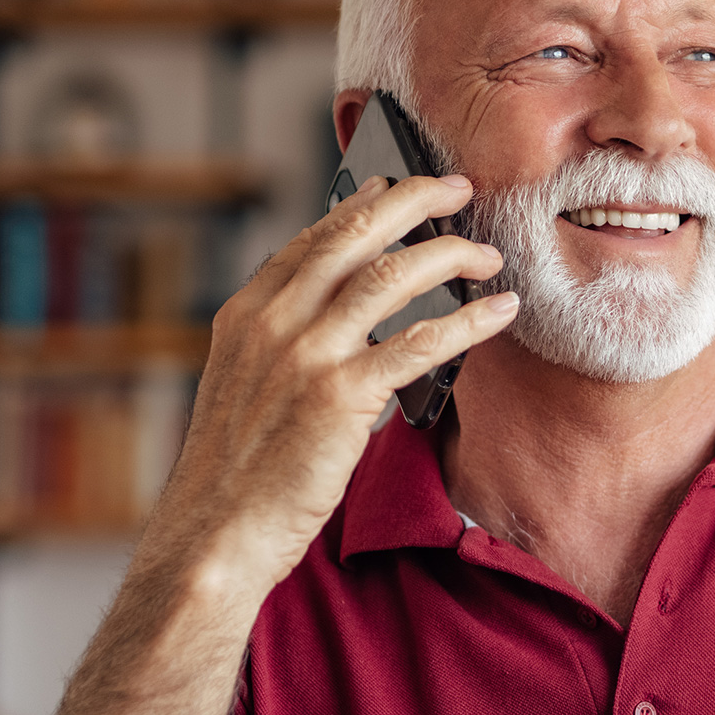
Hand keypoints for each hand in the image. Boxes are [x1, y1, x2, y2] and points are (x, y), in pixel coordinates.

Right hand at [140, 172, 516, 598]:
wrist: (215, 531)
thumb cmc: (236, 473)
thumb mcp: (243, 387)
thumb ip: (282, 344)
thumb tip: (335, 317)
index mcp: (246, 315)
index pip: (312, 239)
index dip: (360, 204)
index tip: (394, 183)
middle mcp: (273, 322)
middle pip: (354, 236)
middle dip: (413, 200)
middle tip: (457, 188)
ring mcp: (306, 355)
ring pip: (391, 277)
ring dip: (449, 255)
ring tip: (487, 253)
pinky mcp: (341, 396)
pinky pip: (421, 342)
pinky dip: (468, 321)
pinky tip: (499, 312)